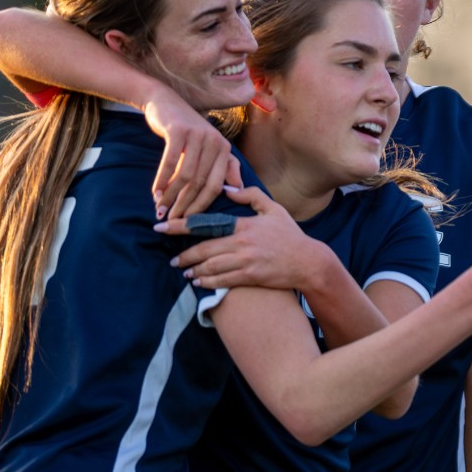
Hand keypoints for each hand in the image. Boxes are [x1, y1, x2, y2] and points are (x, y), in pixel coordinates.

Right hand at [143, 90, 240, 220]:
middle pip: (200, 183)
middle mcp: (215, 142)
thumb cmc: (187, 131)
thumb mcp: (208, 147)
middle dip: (185, 205)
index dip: (202, 206)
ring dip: (170, 196)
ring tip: (160, 208)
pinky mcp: (179, 131)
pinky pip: (169, 163)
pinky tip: (154, 193)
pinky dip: (161, 181)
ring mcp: (197, 135)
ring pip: (185, 175)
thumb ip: (225, 167)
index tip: (190, 221)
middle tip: (172, 220)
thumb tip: (237, 190)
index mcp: (224, 149)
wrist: (165, 102)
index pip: (217, 186)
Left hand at [155, 186, 331, 291]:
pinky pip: (222, 280)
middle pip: (204, 249)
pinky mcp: (251, 276)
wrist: (308, 262)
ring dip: (194, 270)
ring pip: (211, 266)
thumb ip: (251, 195)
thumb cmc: (291, 236)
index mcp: (245, 224)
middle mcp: (243, 242)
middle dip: (184, 255)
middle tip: (171, 259)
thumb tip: (228, 189)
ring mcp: (246, 261)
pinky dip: (207, 282)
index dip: (182, 226)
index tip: (163, 227)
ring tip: (184, 271)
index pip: (207, 224)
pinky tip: (198, 282)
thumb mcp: (274, 209)